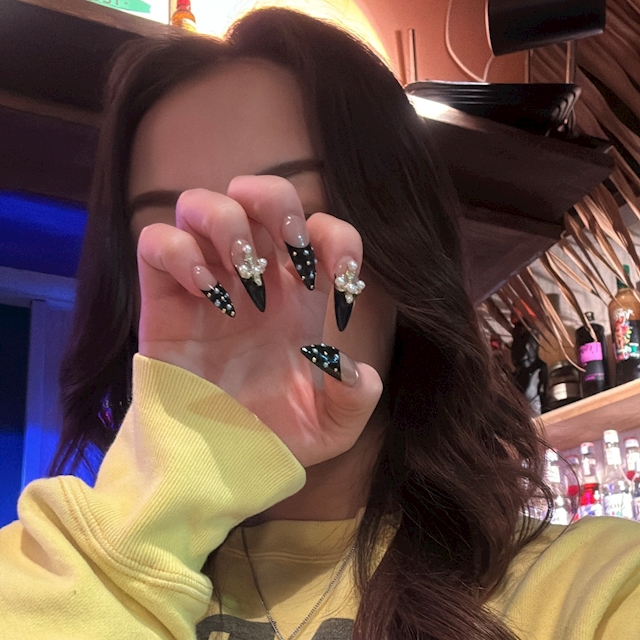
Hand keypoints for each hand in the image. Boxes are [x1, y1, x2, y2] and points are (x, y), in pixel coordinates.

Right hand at [136, 175, 382, 466]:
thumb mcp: (328, 429)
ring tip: (242, 272)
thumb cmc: (270, 436)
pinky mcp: (162, 297)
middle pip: (260, 195)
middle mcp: (253, 278)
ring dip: (228, 223)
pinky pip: (156, 240)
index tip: (342, 280)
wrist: (216, 462)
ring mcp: (206, 282)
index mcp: (297, 296)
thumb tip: (353, 368)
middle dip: (277, 203)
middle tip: (289, 252)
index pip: (321, 230)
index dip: (338, 239)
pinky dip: (179, 252)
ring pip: (202, 203)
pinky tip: (205, 292)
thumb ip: (354, 401)